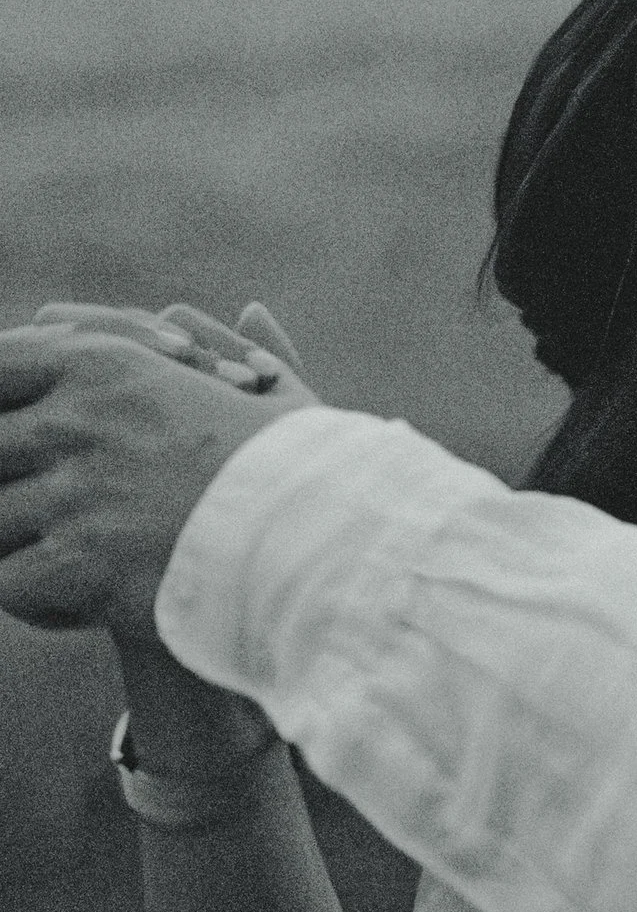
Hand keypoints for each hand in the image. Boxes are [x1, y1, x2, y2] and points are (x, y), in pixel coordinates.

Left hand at [0, 312, 319, 646]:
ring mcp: (75, 493)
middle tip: (31, 500)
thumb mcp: (284, 399)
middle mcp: (79, 420)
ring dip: (14, 536)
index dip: (2, 402)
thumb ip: (246, 355)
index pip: (2, 362)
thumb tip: (250, 310)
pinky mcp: (80, 564)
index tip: (13, 430)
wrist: (330, 554)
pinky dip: (32, 596)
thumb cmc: (314, 479)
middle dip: (8, 474)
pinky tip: (71, 601)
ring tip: (50, 554)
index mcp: (107, 363)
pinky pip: (7, 583)